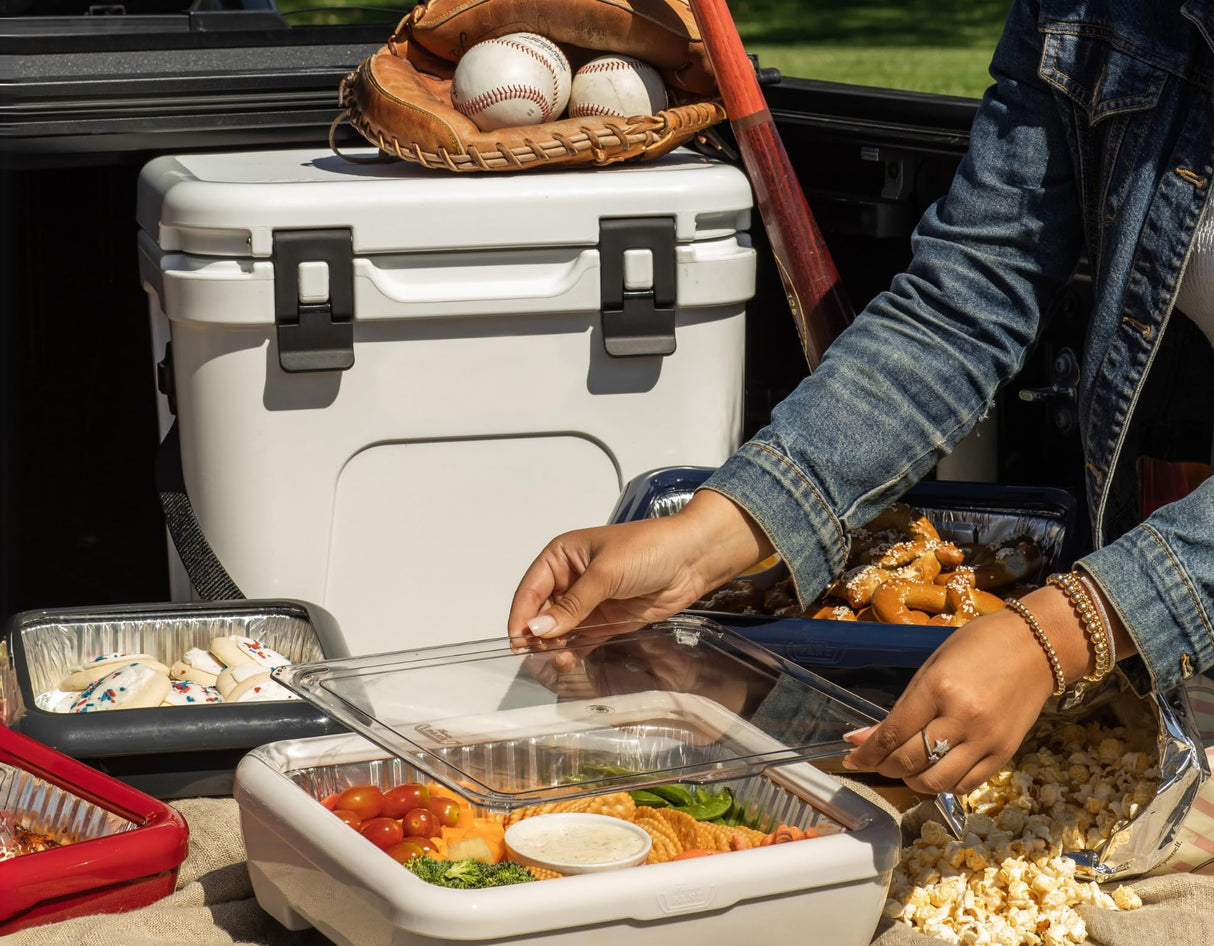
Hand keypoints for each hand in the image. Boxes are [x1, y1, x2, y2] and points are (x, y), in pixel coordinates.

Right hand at [507, 489, 772, 665]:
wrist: (693, 558)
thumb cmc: (648, 550)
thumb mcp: (606, 573)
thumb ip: (572, 605)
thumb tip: (537, 630)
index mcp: (562, 556)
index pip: (531, 588)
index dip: (521, 615)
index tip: (517, 640)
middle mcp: (571, 579)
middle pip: (542, 612)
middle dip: (538, 634)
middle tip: (536, 655)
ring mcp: (589, 602)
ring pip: (560, 629)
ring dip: (554, 645)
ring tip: (554, 660)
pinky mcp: (607, 620)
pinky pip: (583, 639)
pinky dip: (573, 651)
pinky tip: (566, 661)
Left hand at [840, 586, 1088, 794]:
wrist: (1036, 646)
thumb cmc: (978, 646)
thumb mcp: (932, 666)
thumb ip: (901, 706)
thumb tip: (864, 736)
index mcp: (938, 688)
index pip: (892, 733)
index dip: (866, 752)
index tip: (851, 758)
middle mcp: (961, 718)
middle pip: (910, 762)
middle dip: (884, 767)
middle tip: (876, 762)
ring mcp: (985, 740)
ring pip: (936, 782)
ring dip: (912, 782)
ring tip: (905, 769)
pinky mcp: (1004, 754)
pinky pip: (966, 785)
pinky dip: (943, 784)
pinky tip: (935, 771)